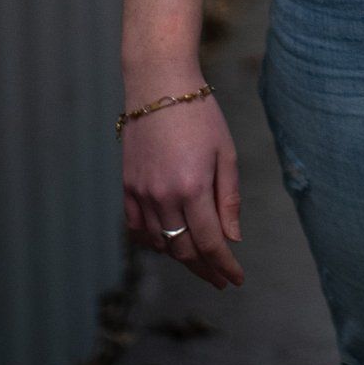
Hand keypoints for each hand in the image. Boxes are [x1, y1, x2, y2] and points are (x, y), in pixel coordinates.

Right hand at [122, 89, 244, 289]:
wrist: (158, 85)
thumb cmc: (199, 114)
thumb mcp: (225, 153)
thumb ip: (229, 199)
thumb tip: (233, 238)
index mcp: (193, 188)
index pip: (211, 243)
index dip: (225, 266)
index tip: (236, 279)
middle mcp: (164, 197)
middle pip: (184, 250)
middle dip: (205, 269)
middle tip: (221, 279)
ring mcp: (141, 194)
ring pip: (161, 243)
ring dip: (181, 258)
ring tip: (200, 262)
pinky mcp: (127, 187)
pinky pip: (137, 228)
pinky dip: (153, 242)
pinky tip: (167, 245)